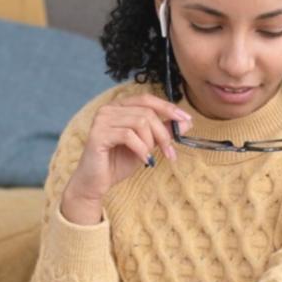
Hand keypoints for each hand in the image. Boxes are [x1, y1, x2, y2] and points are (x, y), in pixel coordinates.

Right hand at [63, 93, 187, 206]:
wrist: (95, 183)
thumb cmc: (117, 163)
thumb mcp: (146, 145)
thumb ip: (162, 132)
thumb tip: (186, 122)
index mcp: (119, 107)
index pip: (147, 99)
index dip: (168, 107)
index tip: (186, 120)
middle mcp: (109, 109)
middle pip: (146, 112)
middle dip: (163, 133)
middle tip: (170, 152)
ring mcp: (101, 120)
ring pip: (139, 122)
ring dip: (151, 142)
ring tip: (151, 157)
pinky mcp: (98, 135)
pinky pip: (128, 136)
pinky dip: (141, 149)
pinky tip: (144, 159)